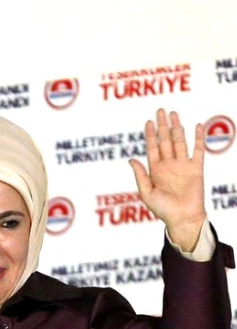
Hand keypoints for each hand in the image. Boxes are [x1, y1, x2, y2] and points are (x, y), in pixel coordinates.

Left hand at [129, 109, 207, 250]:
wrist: (182, 218)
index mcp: (155, 170)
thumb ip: (139, 175)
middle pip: (165, 140)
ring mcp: (183, 165)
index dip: (150, 135)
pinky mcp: (196, 168)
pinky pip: (198, 150)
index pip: (152, 147)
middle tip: (160, 110)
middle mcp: (169, 164)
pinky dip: (199, 138)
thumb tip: (131, 159)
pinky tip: (197, 126)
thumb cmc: (162, 209)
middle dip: (162, 126)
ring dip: (177, 128)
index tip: (148, 122)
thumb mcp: (146, 192)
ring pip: (180, 141)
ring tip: (174, 114)